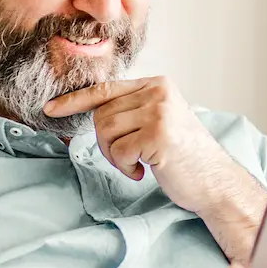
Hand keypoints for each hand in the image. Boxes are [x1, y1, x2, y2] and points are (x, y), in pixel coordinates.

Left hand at [45, 77, 266, 257]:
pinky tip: (146, 171)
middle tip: (128, 160)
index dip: (75, 100)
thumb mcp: (160, 122)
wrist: (216, 182)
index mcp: (158, 84)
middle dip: (105, 143)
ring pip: (105, 131)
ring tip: (138, 164)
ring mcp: (159, 112)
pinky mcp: (159, 135)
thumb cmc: (186, 158)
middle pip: (102, 115)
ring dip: (115, 156)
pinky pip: (119, 151)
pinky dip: (126, 167)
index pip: (106, 88)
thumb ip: (133, 110)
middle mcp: (159, 92)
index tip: (50, 109)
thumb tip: (92, 112)